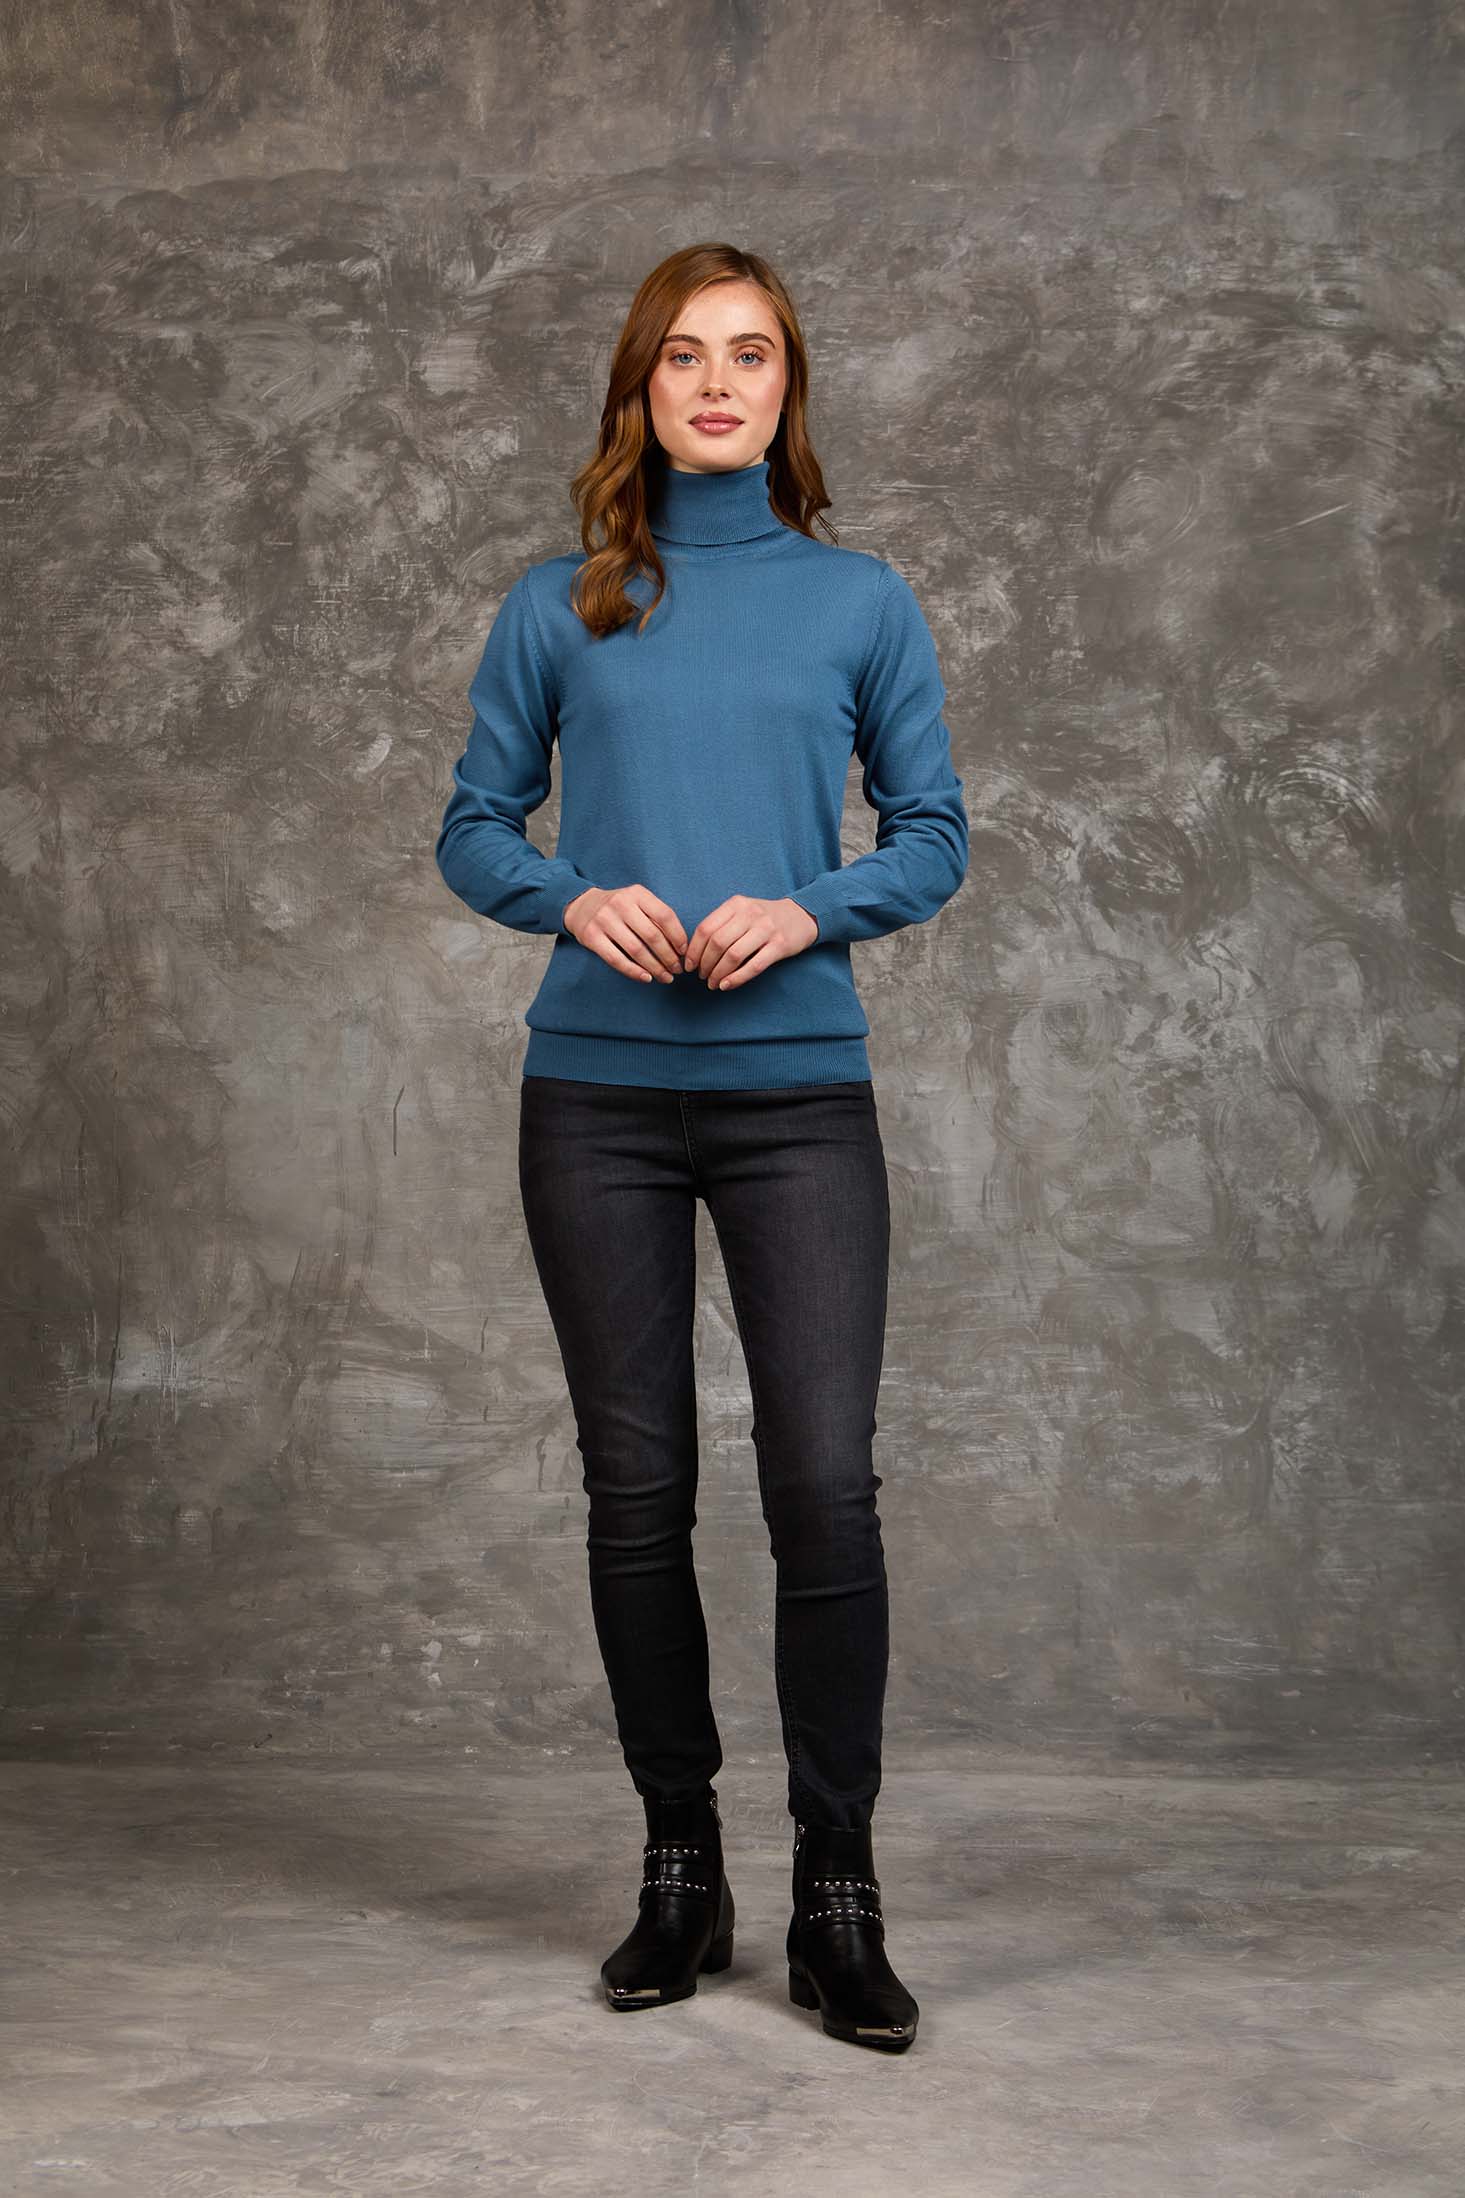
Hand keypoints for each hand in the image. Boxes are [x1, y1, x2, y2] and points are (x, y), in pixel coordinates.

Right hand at [564, 884, 686, 982]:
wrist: (581, 906)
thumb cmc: (619, 908)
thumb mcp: (637, 902)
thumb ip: (656, 917)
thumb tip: (680, 946)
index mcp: (637, 893)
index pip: (664, 916)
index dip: (678, 936)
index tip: (684, 952)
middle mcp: (620, 904)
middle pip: (652, 936)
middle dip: (668, 957)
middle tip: (677, 969)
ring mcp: (604, 920)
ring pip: (636, 950)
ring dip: (654, 967)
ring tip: (665, 977)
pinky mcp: (591, 936)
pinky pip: (616, 959)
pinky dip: (634, 971)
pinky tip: (646, 978)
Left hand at [683, 896, 819, 989]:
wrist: (801, 916)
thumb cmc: (764, 918)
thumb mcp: (742, 911)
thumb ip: (721, 924)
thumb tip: (695, 951)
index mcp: (736, 904)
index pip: (706, 928)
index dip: (694, 950)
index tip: (689, 965)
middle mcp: (750, 914)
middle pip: (717, 943)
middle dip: (705, 964)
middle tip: (702, 976)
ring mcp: (766, 930)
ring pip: (733, 955)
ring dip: (718, 974)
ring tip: (713, 983)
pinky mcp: (779, 946)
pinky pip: (754, 966)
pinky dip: (736, 978)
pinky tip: (726, 985)